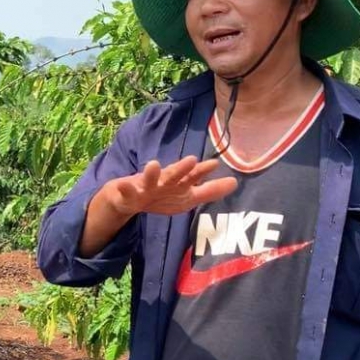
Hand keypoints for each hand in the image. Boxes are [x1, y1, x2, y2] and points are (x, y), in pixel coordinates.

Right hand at [102, 156, 237, 216]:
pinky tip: (124, 185)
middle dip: (181, 169)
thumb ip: (210, 191)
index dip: (202, 172)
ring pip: (149, 179)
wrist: (127, 199)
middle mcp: (162, 182)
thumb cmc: (160, 195)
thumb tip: (235, 182)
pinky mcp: (128, 194)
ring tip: (153, 164)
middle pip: (173, 175)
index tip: (214, 164)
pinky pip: (127, 192)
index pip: (192, 177)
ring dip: (151, 172)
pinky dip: (125, 188)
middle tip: (192, 160)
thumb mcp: (187, 197)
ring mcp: (145, 187)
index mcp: (177, 184)